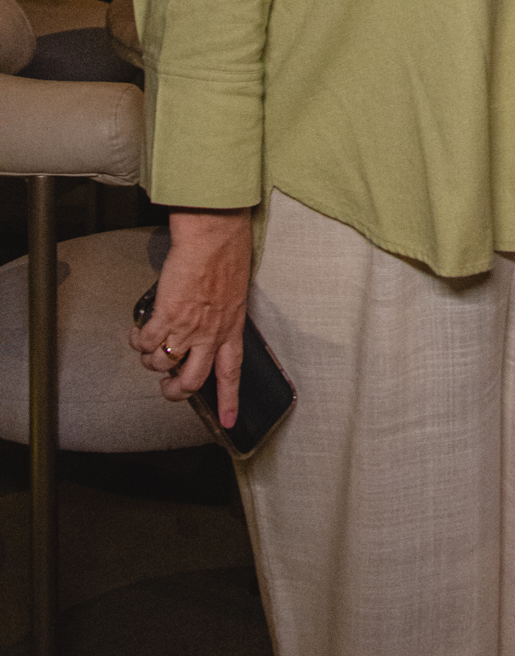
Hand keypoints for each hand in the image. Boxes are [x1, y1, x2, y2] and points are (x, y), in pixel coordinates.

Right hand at [129, 208, 252, 426]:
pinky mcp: (166, 316)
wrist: (214, 234)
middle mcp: (211, 334)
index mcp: (232, 328)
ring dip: (151, 361)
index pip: (232, 373)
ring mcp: (188, 328)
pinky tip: (138, 333)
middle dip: (175, 392)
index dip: (229, 400)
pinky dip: (137, 342)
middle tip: (167, 387)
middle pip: (192, 381)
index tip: (227, 421)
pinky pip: (145, 343)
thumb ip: (223, 313)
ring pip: (162, 365)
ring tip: (149, 347)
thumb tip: (209, 322)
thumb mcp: (235, 291)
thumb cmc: (228, 252)